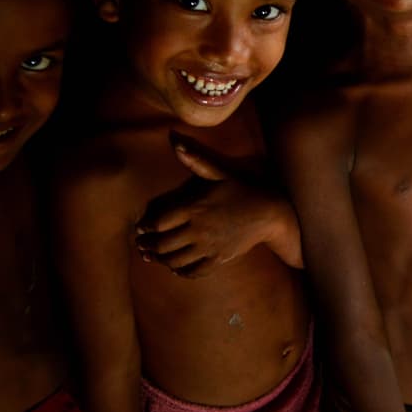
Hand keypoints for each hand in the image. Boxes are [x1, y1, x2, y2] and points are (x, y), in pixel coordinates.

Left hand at [135, 135, 295, 276]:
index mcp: (194, 208)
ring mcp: (208, 246)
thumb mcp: (219, 172)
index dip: (147, 227)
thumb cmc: (242, 190)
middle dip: (149, 246)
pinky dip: (182, 272)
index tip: (141, 227)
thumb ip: (195, 160)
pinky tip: (177, 268)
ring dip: (161, 260)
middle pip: (163, 244)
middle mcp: (198, 229)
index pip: (160, 222)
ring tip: (154, 256)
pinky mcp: (219, 258)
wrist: (269, 212)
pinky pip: (194, 271)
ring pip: (175, 260)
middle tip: (142, 245)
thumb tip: (174, 140)